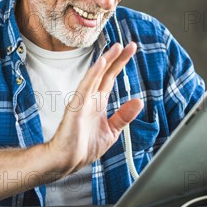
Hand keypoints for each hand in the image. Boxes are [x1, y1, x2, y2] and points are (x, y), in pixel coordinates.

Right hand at [47, 42, 143, 174]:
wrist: (68, 161)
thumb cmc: (84, 147)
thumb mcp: (112, 131)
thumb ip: (124, 115)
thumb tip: (139, 101)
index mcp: (98, 102)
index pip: (111, 77)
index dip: (120, 63)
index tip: (130, 49)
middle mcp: (90, 98)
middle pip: (105, 73)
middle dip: (117, 58)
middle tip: (129, 44)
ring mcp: (82, 101)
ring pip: (95, 76)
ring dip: (106, 61)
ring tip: (116, 48)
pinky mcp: (75, 107)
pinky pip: (85, 87)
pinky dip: (92, 75)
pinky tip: (100, 64)